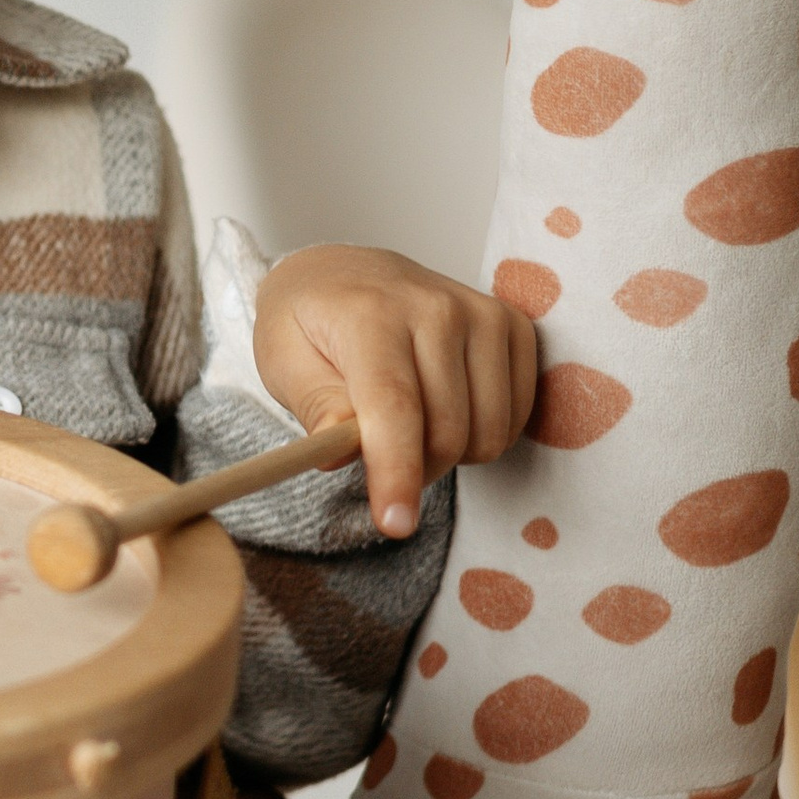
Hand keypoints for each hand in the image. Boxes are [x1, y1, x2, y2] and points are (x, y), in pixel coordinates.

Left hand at [252, 244, 536, 541]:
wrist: (344, 274)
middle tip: (379, 453)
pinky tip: (448, 412)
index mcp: (370, 314)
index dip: (396, 472)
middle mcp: (436, 307)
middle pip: (446, 431)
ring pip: (487, 431)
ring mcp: (482, 313)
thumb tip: (339, 452)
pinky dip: (482, 432)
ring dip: (450, 453)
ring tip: (411, 426)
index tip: (395, 524)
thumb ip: (314, 407)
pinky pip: (515, 416)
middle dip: (414, 469)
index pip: (394, 407)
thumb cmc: (310, 324)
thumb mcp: (283, 361)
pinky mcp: (513, 326)